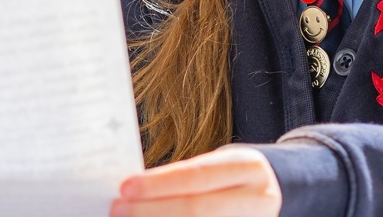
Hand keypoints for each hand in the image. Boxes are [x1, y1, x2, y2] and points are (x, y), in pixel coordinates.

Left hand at [111, 146, 281, 216]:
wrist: (265, 197)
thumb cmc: (226, 182)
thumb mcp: (214, 170)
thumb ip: (178, 180)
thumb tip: (131, 193)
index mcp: (248, 169)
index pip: (196, 176)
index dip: (158, 184)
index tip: (124, 189)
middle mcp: (258, 199)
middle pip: (197, 209)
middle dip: (151, 211)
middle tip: (118, 210)